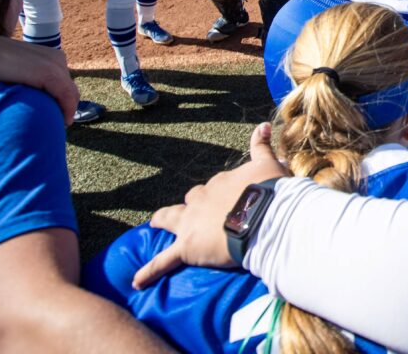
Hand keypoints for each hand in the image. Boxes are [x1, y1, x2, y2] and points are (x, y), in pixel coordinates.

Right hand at [0, 33, 79, 124]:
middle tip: (57, 123)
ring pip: (71, 95)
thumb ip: (23, 76)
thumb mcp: (12, 67)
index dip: (62, 100)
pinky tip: (63, 122)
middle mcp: (56, 58)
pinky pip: (66, 97)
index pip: (65, 83)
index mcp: (50, 55)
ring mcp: (53, 65)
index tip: (56, 116)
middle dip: (65, 106)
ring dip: (67, 110)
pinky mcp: (48, 73)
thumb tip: (23, 94)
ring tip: (58, 125)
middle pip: (70, 89)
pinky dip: (67, 111)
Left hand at [132, 123, 287, 288]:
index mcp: (221, 182)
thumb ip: (261, 145)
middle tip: (202, 215)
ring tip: (155, 223)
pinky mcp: (187, 246)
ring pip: (171, 219)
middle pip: (192, 200)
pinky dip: (150, 271)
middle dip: (195, 205)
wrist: (264, 216)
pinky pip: (164, 261)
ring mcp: (191, 222)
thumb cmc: (270, 191)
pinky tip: (137, 282)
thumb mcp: (267, 164)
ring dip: (164, 220)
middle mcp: (202, 198)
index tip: (235, 200)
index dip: (224, 194)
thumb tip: (263, 124)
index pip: (217, 186)